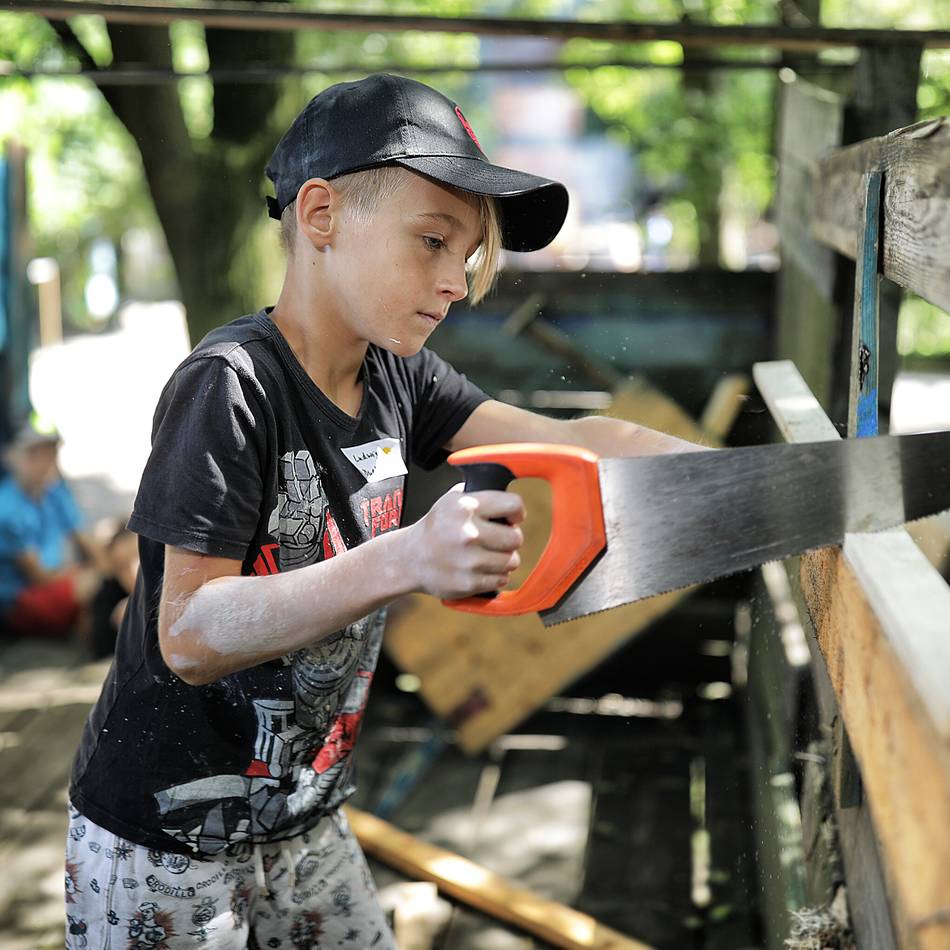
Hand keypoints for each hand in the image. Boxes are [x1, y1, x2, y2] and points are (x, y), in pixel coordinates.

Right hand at [407, 484, 524, 599]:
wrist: (409, 560)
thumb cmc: (435, 529)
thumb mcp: (450, 501)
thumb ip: (479, 495)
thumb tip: (507, 494)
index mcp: (465, 507)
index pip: (514, 505)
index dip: (516, 513)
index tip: (512, 519)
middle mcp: (468, 533)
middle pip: (516, 538)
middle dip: (510, 539)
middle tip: (496, 540)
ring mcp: (469, 560)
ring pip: (512, 561)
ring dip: (503, 560)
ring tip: (485, 556)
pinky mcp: (469, 583)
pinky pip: (501, 580)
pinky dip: (494, 576)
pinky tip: (479, 569)